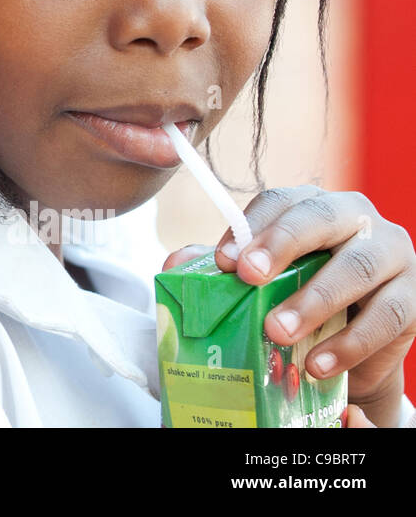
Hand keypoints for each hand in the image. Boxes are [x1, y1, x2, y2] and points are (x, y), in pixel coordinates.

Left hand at [208, 185, 414, 426]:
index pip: (281, 201)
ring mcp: (392, 254)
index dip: (252, 227)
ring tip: (277, 331)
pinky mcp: (414, 298)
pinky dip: (349, 343)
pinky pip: (386, 316)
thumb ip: (221, 269)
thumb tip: (174, 265)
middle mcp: (356, 218)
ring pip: (358, 266)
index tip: (224, 261)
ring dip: (315, 300)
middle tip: (249, 277)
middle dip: (283, 244)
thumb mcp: (260, 282)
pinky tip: (316, 364)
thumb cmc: (297, 298)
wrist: (350, 347)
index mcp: (312, 205)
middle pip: (321, 218)